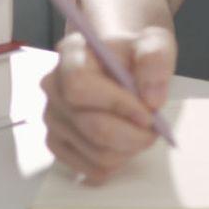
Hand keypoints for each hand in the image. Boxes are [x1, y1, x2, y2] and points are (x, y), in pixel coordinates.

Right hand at [37, 24, 176, 184]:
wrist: (117, 54)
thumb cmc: (132, 48)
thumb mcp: (154, 40)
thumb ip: (155, 60)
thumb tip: (151, 100)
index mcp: (71, 54)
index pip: (80, 85)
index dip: (116, 104)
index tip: (148, 113)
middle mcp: (54, 87)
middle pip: (89, 125)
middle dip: (131, 134)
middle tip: (154, 129)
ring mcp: (53, 117)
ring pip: (94, 151)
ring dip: (127, 149)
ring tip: (140, 131)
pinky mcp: (58, 142)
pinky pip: (88, 167)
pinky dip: (114, 162)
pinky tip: (124, 143)